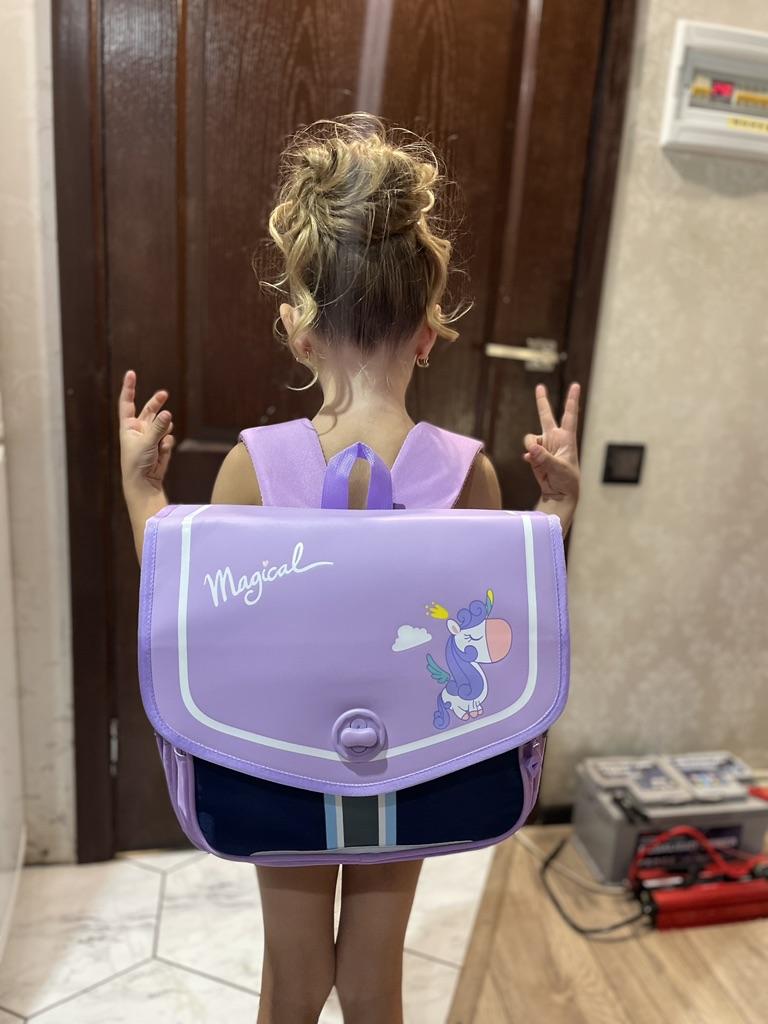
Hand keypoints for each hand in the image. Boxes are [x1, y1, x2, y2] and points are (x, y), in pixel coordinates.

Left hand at [118, 370, 174, 497]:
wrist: (143, 483)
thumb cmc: (137, 462)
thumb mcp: (147, 442)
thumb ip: (158, 427)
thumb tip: (168, 413)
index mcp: (128, 426)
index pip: (127, 403)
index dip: (129, 388)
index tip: (131, 373)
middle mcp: (139, 429)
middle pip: (149, 410)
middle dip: (157, 402)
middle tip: (164, 394)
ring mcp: (151, 437)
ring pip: (162, 424)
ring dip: (164, 428)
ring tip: (160, 440)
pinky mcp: (161, 445)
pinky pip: (168, 437)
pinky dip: (167, 443)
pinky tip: (162, 452)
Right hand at [523, 382, 580, 502]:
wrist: (559, 493)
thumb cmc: (567, 480)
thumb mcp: (558, 468)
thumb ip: (544, 458)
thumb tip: (531, 448)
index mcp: (567, 439)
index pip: (570, 416)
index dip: (571, 400)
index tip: (576, 385)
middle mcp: (555, 439)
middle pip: (546, 416)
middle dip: (542, 402)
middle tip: (539, 386)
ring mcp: (544, 447)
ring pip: (531, 438)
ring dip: (530, 446)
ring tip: (535, 458)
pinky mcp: (536, 456)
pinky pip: (528, 450)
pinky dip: (528, 455)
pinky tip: (531, 462)